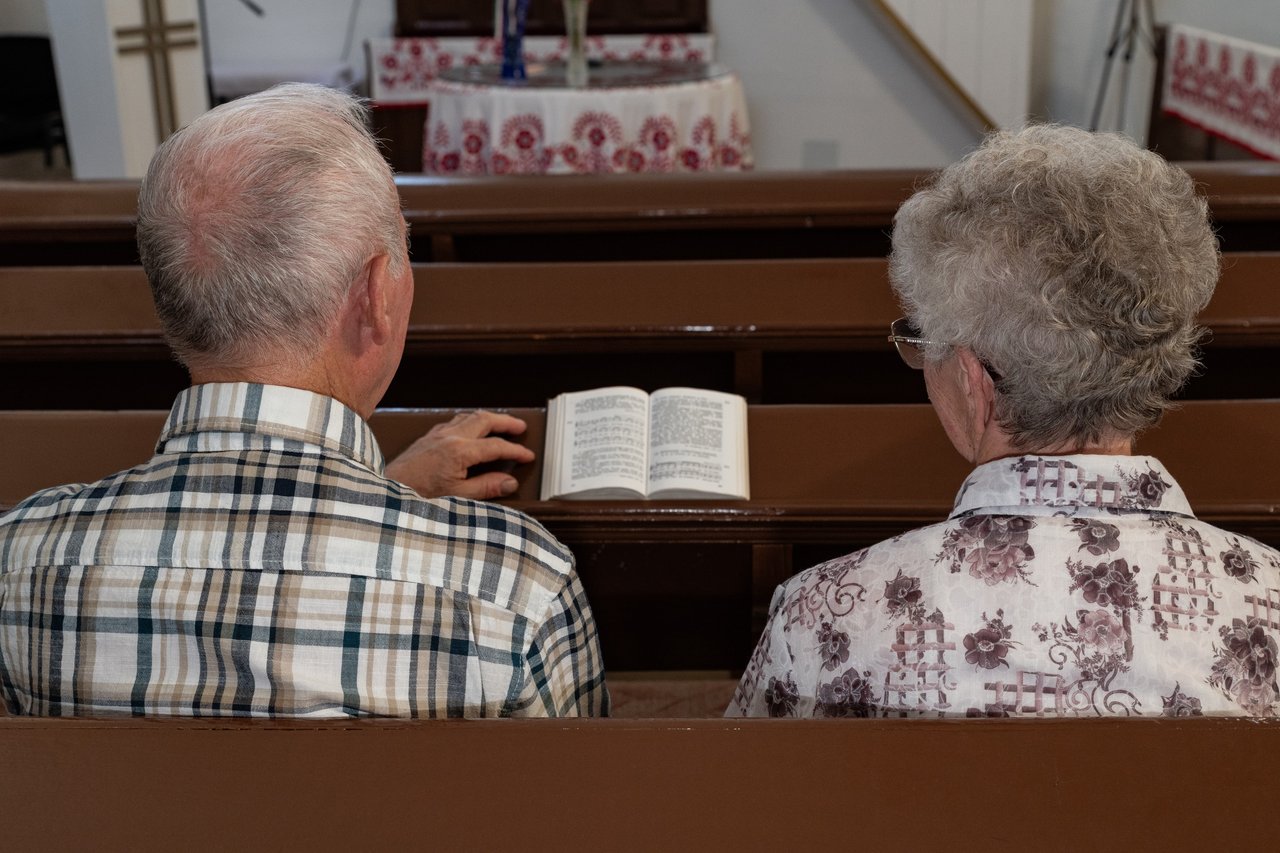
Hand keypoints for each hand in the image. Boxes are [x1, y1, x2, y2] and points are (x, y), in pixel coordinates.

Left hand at [385, 411, 534, 499]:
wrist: (389, 490)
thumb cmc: (418, 495)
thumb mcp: (457, 497)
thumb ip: (486, 487)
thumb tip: (509, 482)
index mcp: (459, 452)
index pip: (496, 446)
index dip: (515, 450)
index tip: (527, 455)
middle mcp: (448, 437)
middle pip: (484, 420)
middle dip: (505, 422)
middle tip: (520, 427)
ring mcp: (436, 435)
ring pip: (468, 417)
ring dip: (487, 418)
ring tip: (499, 424)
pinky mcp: (427, 438)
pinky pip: (453, 422)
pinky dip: (468, 422)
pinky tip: (469, 429)